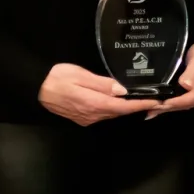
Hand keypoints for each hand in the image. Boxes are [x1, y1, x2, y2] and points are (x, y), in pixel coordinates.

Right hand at [39, 63, 159, 126]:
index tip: (157, 103)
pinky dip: (115, 109)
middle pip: (120, 112)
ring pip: (112, 114)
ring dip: (126, 109)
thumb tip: (122, 90)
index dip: (141, 105)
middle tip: (155, 101)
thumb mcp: (80, 75)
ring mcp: (87, 118)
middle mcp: (93, 115)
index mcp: (94, 103)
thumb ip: (102, 83)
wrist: (36, 89)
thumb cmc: (57, 77)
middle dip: (137, 107)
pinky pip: (103, 114)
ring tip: (141, 101)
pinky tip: (118, 103)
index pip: (123, 106)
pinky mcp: (82, 118)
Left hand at [146, 40, 193, 117]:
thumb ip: (193, 72)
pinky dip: (173, 105)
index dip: (176, 102)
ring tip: (152, 111)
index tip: (162, 104)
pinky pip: (186, 102)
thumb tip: (186, 85)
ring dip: (169, 108)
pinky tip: (160, 109)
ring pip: (185, 105)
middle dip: (169, 108)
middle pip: (187, 104)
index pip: (191, 98)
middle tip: (152, 110)